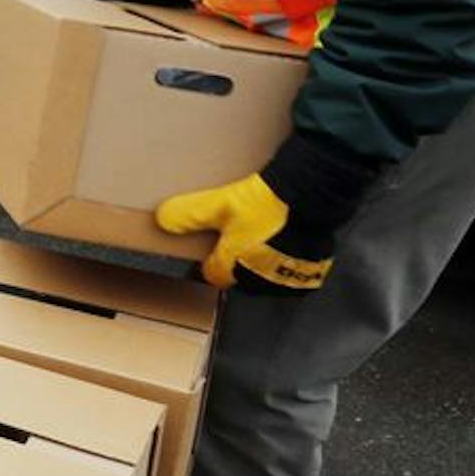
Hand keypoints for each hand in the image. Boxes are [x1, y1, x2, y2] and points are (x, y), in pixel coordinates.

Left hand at [156, 173, 333, 293]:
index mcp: (233, 267)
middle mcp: (260, 280)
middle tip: (242, 239)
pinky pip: (295, 274)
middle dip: (238, 264)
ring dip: (264, 266)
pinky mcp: (312, 270)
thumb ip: (189, 215)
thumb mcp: (218, 205)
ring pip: (268, 279)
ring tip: (266, 241)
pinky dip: (290, 264)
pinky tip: (290, 244)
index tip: (214, 247)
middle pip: (241, 278)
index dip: (212, 260)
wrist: (308, 195)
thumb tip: (162, 220)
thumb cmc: (262, 203)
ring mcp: (288, 277)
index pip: (214, 275)